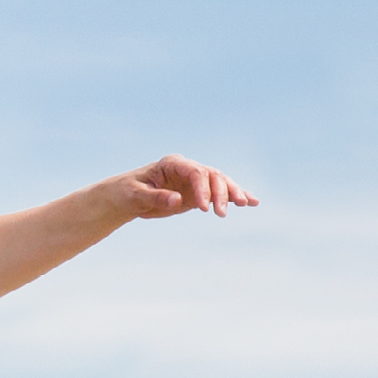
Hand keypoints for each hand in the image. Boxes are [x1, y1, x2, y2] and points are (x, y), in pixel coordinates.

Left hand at [119, 155, 257, 220]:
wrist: (126, 196)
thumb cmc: (128, 193)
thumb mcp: (136, 196)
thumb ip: (155, 197)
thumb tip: (177, 200)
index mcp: (173, 164)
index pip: (195, 172)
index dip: (203, 189)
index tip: (204, 208)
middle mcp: (187, 168)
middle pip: (212, 176)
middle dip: (220, 193)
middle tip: (221, 214)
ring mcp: (194, 180)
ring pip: (220, 182)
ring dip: (233, 193)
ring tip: (247, 204)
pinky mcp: (197, 192)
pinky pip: (218, 193)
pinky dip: (233, 196)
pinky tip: (251, 203)